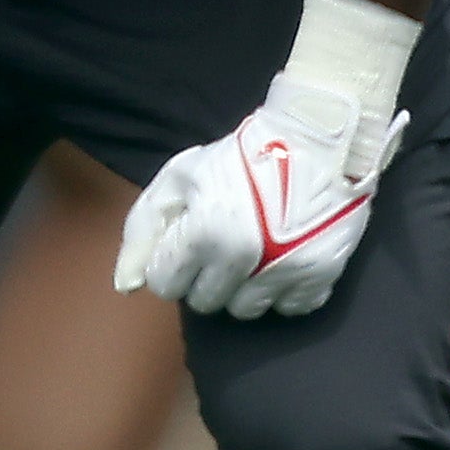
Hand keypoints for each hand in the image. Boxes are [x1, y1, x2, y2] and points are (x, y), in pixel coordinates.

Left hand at [119, 72, 406, 319]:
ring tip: (255, 257)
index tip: (190, 245)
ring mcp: (286, 269)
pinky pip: (292, 307)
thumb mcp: (178, 180)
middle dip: (207, 278)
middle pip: (206, 303)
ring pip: (247, 310)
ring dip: (245, 289)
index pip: (166, 286)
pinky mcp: (322, 272)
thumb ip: (142, 232)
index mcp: (202, 233)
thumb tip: (127, 288)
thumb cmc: (238, 158)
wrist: (317, 139)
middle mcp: (243, 259)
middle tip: (224, 247)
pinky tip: (285, 262)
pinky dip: (285, 291)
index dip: (173, 264)